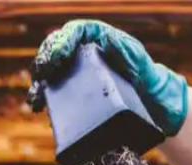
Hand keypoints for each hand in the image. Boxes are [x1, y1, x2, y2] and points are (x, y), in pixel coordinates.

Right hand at [28, 19, 187, 135]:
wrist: (155, 105)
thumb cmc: (150, 81)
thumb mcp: (142, 64)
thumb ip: (128, 52)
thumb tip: (108, 42)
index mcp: (102, 40)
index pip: (76, 32)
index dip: (62, 40)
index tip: (58, 55)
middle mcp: (88, 52)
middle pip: (58, 47)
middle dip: (46, 59)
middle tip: (42, 73)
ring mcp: (81, 71)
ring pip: (52, 68)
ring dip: (40, 79)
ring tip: (37, 94)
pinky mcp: (78, 90)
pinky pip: (55, 88)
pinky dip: (44, 94)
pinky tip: (39, 104)